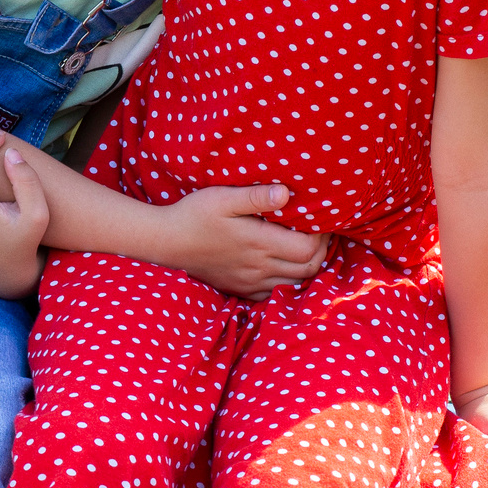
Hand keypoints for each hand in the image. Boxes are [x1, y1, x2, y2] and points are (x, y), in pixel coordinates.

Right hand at [155, 185, 327, 300]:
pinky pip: (275, 295)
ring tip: (306, 246)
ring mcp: (250, 282)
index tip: (319, 218)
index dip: (321, 235)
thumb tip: (287, 193)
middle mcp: (258, 267)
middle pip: (309, 269)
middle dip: (321, 251)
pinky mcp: (240, 289)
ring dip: (308, 267)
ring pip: (295, 284)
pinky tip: (285, 266)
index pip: (308, 248)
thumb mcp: (222, 198)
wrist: (166, 242)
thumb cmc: (194, 215)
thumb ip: (256, 196)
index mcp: (258, 243)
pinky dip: (289, 283)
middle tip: (319, 231)